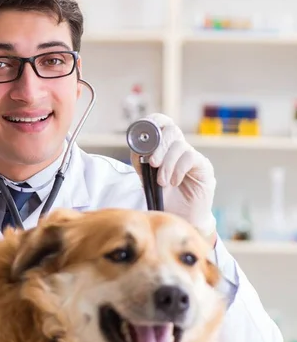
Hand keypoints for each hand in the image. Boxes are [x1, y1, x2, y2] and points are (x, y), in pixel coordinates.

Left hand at [130, 113, 216, 239]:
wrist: (180, 220)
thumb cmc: (164, 200)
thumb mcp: (146, 180)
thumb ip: (141, 163)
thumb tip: (137, 149)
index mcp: (165, 148)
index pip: (162, 123)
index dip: (154, 121)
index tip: (143, 132)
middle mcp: (180, 149)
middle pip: (171, 130)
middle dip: (158, 146)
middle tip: (152, 163)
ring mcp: (193, 157)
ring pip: (179, 145)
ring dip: (167, 163)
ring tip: (162, 182)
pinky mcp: (204, 167)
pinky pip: (190, 157)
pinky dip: (178, 169)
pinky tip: (174, 182)